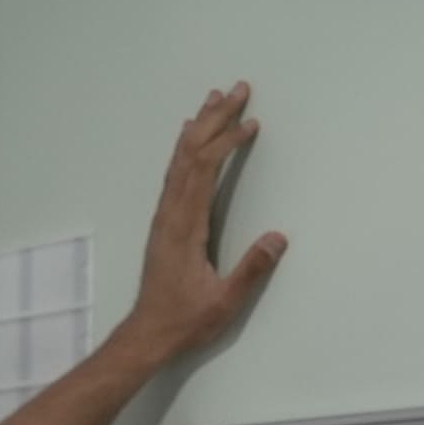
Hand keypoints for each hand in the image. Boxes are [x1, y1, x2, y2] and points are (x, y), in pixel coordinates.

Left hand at [118, 81, 284, 367]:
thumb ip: (251, 270)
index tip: (250, 123)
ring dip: (199, 127)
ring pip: (179, 161)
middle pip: (190, 154)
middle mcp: (170, 215)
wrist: (146, 336)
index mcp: (185, 227)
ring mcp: (164, 218)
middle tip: (237, 89)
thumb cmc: (184, 322)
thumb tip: (277, 238)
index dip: (227, 141)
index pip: (204, 170)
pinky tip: (188, 137)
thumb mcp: (223, 303)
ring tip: (215, 98)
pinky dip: (186, 149)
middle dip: (214, 119)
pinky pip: (174, 175)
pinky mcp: (164, 224)